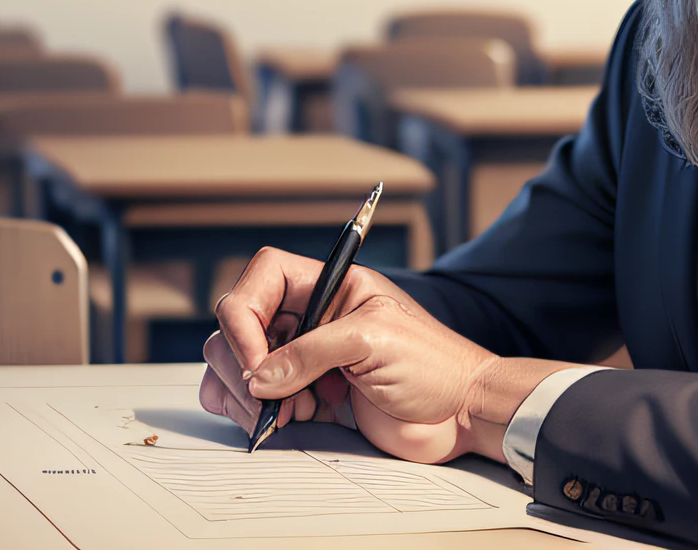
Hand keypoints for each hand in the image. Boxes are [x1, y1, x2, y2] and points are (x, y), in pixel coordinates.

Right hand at [201, 247, 573, 464]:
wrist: (461, 414)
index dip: (246, 316)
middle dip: (244, 364)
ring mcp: (304, 356)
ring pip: (236, 362)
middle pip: (239, 324)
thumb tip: (258, 376)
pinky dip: (251, 411)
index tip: (259, 362)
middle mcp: (311, 317)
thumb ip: (311, 353)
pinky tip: (286, 420)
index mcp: (329, 286)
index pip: (263, 277)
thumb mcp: (373, 342)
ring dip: (247, 393)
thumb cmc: (435, 365)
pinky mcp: (303, 393)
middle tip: (270, 399)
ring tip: (288, 412)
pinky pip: (251, 396)